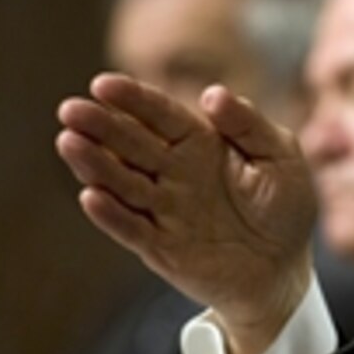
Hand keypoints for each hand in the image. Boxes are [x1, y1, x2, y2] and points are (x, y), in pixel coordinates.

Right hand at [56, 73, 317, 353]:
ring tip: (69, 142)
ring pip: (122, 182)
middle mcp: (174, 171)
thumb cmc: (284, 206)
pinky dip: (111, 214)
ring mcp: (163, 208)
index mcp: (200, 141)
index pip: (160, 114)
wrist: (283, 269)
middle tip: (71, 110)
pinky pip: (131, 228)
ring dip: (94, 164)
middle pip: (131, 143)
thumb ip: (248, 124)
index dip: (132, 99)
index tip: (102, 84)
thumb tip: (212, 93)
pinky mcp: (160, 246)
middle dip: (100, 125)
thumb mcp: (280, 156)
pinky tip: (91, 196)